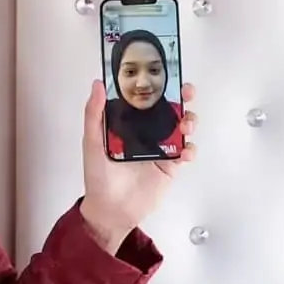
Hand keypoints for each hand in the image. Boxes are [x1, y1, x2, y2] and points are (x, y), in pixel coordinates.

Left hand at [78, 81, 197, 253]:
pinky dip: (190, 150)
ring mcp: (160, 148)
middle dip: (181, 98)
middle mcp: (146, 132)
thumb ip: (94, 113)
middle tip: (186, 93)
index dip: (157, 83)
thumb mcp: (92, 142)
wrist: (111, 210)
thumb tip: (97, 83)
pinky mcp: (170, 166)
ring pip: (181, 127)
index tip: (166, 72)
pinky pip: (186, 153)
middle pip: (169, 108)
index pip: (145, 97)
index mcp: (128, 122)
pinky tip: (185, 152)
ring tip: (186, 125)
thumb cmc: (98, 176)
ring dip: (189, 121)